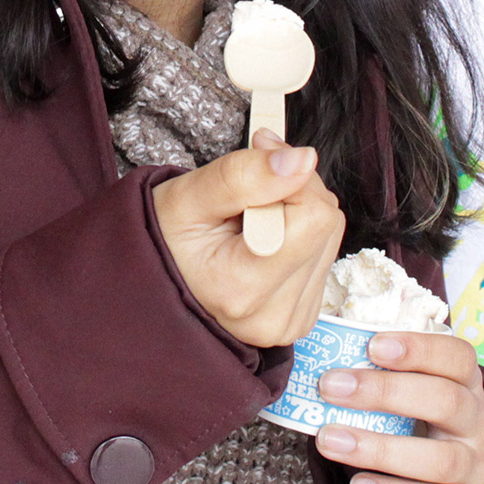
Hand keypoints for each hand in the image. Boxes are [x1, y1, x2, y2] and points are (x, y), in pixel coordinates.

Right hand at [152, 131, 342, 347]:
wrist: (154, 278)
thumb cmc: (165, 238)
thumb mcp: (187, 196)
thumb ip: (242, 175)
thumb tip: (302, 160)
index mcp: (240, 290)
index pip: (313, 216)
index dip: (290, 177)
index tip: (256, 167)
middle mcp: (271, 317)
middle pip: (325, 224)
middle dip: (292, 194)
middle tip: (246, 201)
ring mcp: (290, 323)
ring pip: (329, 237)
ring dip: (296, 216)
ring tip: (250, 225)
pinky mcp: (302, 318)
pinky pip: (323, 256)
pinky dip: (298, 239)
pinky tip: (263, 244)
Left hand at [313, 331, 483, 483]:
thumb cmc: (426, 432)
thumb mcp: (418, 400)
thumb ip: (384, 380)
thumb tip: (326, 366)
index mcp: (466, 385)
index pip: (457, 356)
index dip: (419, 348)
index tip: (372, 345)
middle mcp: (476, 423)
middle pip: (446, 400)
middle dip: (385, 392)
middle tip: (330, 387)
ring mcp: (476, 467)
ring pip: (438, 459)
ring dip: (378, 449)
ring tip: (329, 440)